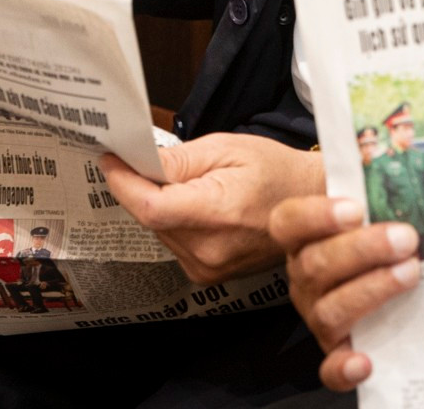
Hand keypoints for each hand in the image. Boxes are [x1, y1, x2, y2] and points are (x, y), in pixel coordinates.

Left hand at [101, 134, 321, 282]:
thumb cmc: (277, 172)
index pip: (149, 207)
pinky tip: (196, 203)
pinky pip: (173, 242)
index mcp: (217, 213)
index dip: (123, 183)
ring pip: (158, 230)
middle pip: (150, 218)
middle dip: (142, 186)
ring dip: (159, 204)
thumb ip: (179, 159)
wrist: (311, 205)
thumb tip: (137, 161)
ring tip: (187, 181)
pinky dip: (174, 220)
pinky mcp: (207, 274)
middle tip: (148, 159)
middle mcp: (209, 250)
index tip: (112, 160)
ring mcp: (208, 267)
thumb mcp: (227, 148)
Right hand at [270, 196, 420, 390]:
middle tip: (405, 238)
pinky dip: (343, 367)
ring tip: (409, 274)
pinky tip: (365, 361)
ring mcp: (317, 311)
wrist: (378, 256)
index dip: (317, 215)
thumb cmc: (372, 221)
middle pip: (316, 264)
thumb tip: (398, 150)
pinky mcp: (336, 346)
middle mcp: (303, 274)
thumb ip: (373, 177)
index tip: (354, 208)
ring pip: (328, 309)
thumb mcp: (367, 193)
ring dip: (369, 291)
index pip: (289, 222)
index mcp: (302, 234)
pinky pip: (330, 366)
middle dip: (363, 250)